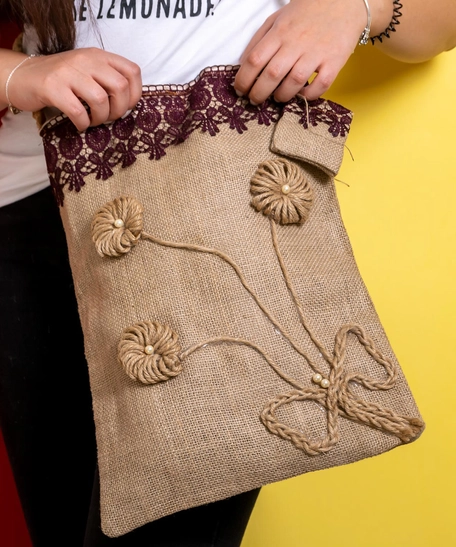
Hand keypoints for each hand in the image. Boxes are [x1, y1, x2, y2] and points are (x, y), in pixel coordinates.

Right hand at [6, 48, 141, 129]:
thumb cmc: (62, 80)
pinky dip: (83, 123)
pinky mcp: (53, 88)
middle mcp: (86, 60)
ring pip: (100, 99)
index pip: (132, 71)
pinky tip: (80, 125)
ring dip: (101, 118)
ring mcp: (68, 72)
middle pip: (120, 87)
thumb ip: (108, 80)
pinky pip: (78, 111)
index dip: (135, 94)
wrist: (24, 76)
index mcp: (99, 56)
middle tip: (109, 117)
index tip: (126, 107)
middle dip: (119, 109)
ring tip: (93, 121)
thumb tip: (129, 103)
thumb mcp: (88, 71)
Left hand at [234, 0, 390, 103]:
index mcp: (279, 32)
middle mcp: (296, 43)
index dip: (243, 80)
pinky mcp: (334, 62)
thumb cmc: (306, 13)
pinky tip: (302, 93)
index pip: (254, 60)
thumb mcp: (277, 19)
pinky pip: (320, 86)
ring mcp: (316, 53)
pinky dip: (309, 95)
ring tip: (277, 97)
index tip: (240, 90)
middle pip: (271, 74)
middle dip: (258, 93)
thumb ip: (259, 40)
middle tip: (255, 100)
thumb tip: (243, 63)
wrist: (343, 2)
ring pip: (294, 83)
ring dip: (282, 96)